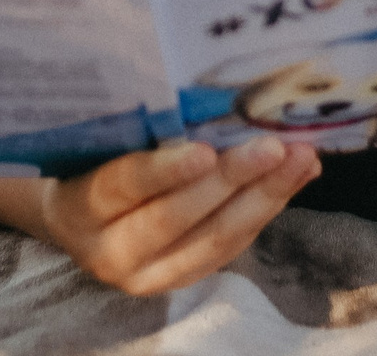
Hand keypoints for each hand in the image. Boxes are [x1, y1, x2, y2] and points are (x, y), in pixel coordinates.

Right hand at [40, 137, 320, 294]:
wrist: (75, 218)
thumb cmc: (88, 161)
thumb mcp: (98, 142)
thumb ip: (136, 126)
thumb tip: (203, 94)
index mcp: (79, 207)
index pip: (121, 186)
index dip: (164, 171)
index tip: (204, 150)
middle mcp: (110, 251)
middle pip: (175, 218)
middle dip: (230, 181)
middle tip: (274, 147)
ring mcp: (147, 276)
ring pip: (212, 240)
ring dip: (263, 197)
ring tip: (301, 160)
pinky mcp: (180, 281)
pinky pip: (228, 248)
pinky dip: (265, 210)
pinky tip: (293, 180)